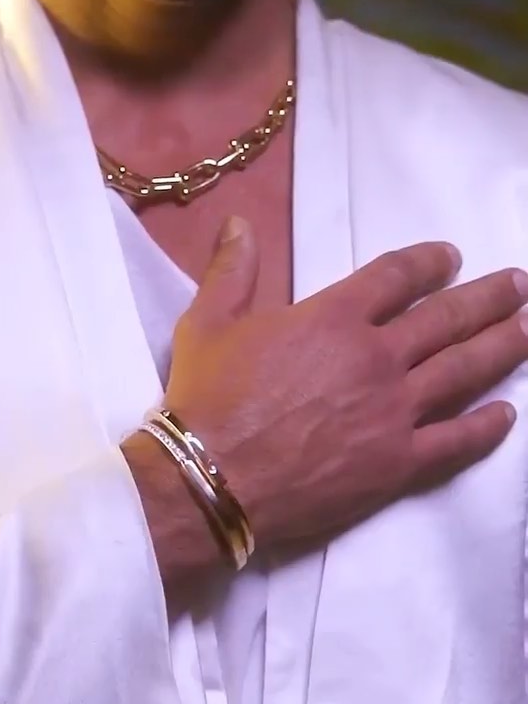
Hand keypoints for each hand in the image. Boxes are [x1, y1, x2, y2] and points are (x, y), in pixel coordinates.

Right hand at [163, 218, 527, 549]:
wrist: (210, 479)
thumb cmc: (207, 400)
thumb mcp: (208, 323)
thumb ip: (232, 271)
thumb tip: (238, 223)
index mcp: (335, 317)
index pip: (398, 276)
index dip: (430, 263)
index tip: (451, 259)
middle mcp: (376, 357)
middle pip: (447, 318)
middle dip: (488, 299)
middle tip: (519, 287)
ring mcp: (394, 412)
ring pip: (464, 371)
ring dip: (502, 347)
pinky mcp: (397, 463)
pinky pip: (455, 441)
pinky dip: (486, 427)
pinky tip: (506, 415)